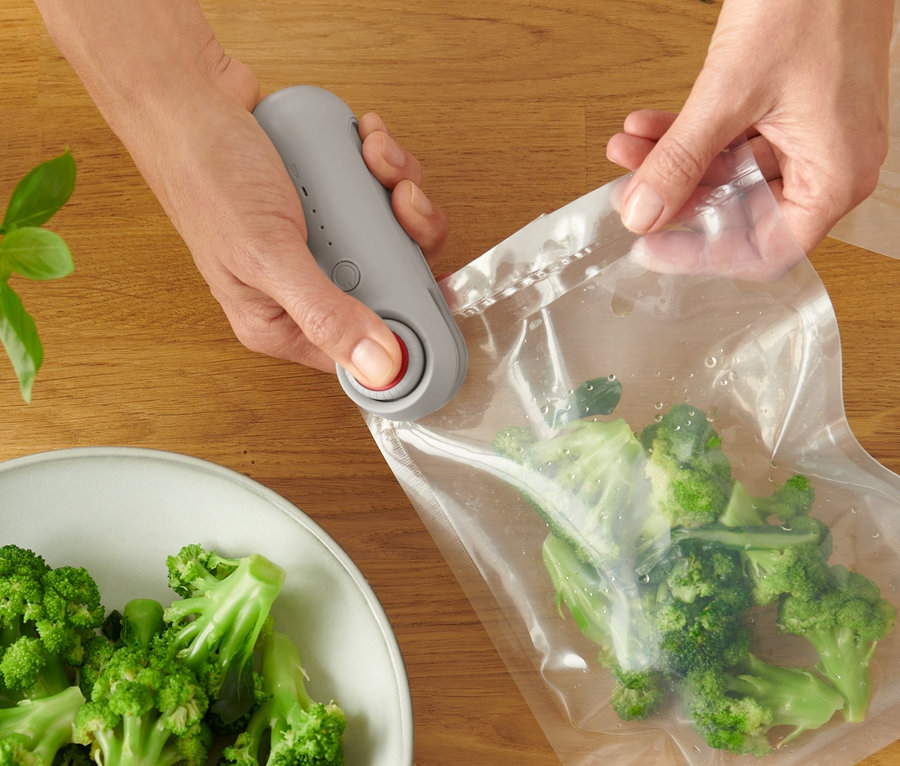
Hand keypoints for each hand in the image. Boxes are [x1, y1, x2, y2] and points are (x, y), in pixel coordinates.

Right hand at [34, 0, 447, 387]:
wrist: (186, 96)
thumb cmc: (207, 176)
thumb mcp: (269, 256)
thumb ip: (326, 313)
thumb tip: (379, 367)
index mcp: (281, 324)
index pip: (362, 351)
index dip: (409, 328)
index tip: (438, 292)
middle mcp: (304, 289)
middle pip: (392, 289)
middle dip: (409, 238)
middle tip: (401, 200)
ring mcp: (321, 242)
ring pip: (393, 237)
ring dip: (399, 190)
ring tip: (377, 158)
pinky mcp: (330, 203)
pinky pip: (379, 196)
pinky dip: (383, 166)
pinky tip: (367, 142)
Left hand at [606, 0, 892, 275]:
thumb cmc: (815, 0)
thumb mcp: (731, 92)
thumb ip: (682, 159)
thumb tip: (643, 213)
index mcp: (833, 177)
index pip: (763, 251)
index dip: (701, 255)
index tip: (650, 247)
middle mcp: (824, 165)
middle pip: (737, 212)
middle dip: (675, 197)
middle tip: (628, 191)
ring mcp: (804, 137)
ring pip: (725, 174)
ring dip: (671, 161)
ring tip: (626, 147)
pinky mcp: (785, 112)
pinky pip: (730, 139)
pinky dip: (688, 133)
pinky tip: (646, 123)